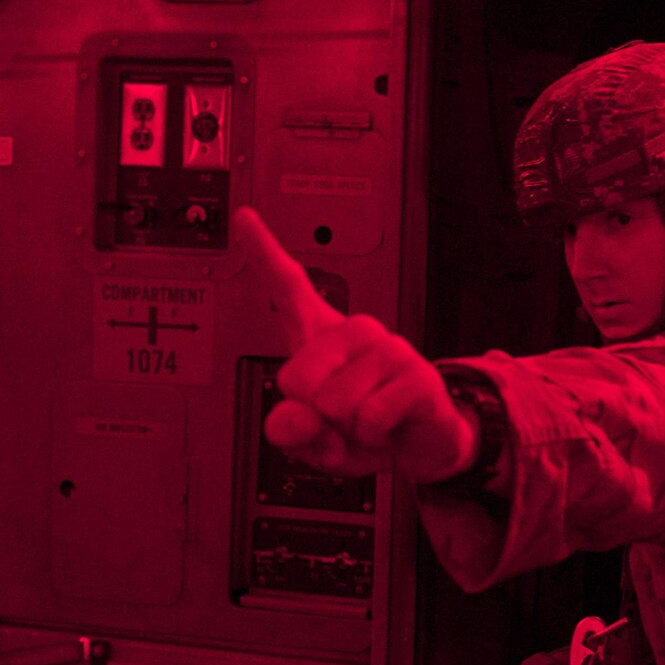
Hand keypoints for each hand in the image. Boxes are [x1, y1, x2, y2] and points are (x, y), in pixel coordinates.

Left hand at [237, 207, 476, 481]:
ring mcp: (390, 349)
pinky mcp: (419, 375)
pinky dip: (372, 436)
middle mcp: (355, 332)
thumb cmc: (363, 432)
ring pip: (335, 401)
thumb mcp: (314, 439)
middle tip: (343, 416)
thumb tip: (297, 417)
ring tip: (368, 420)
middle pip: (298, 376)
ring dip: (347, 428)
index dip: (263, 251)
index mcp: (322, 337)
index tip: (244, 217)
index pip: (288, 286)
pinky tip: (388, 425)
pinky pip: (370, 415)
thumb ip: (289, 429)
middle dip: (314, 412)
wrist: (420, 447)